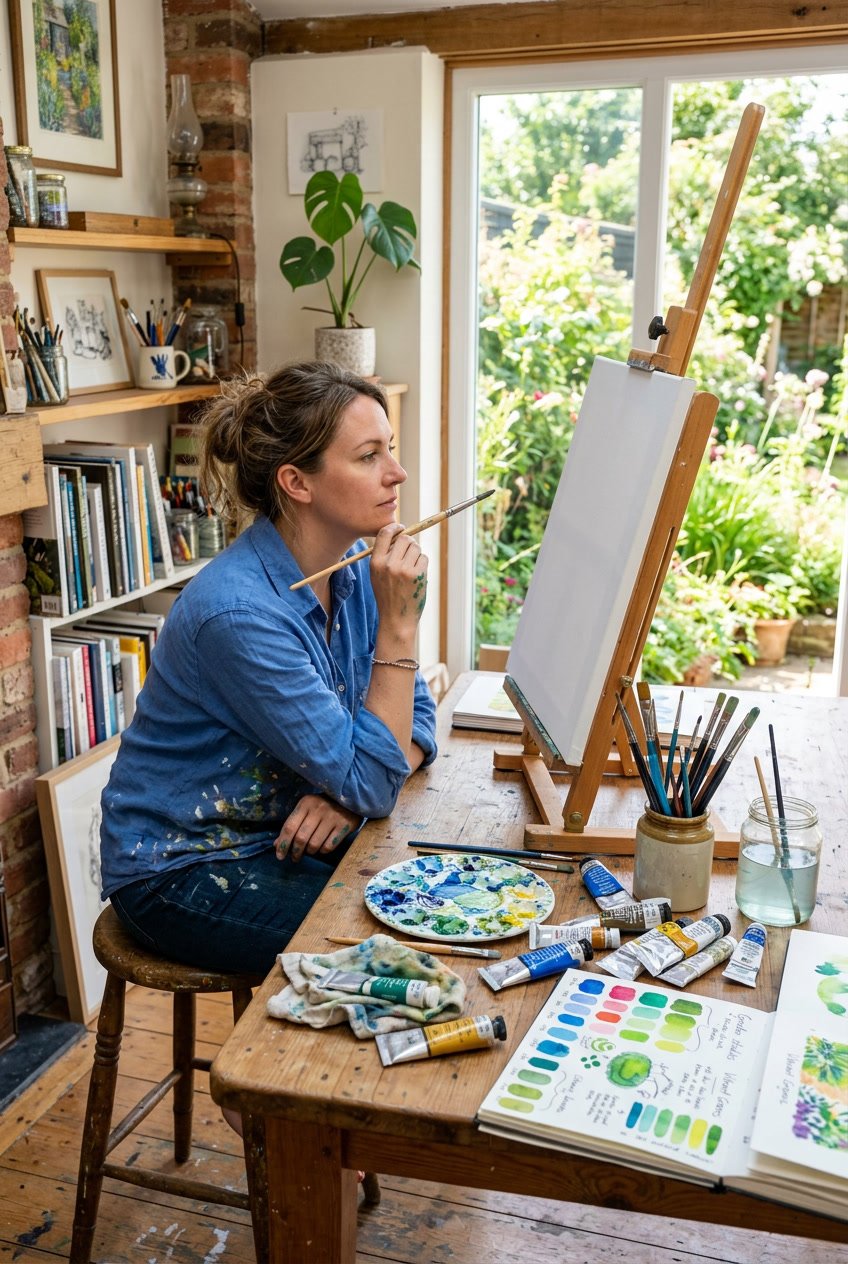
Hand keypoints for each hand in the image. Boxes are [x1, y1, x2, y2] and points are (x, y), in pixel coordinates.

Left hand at [275, 794, 361, 862]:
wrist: (350, 798)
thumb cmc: (323, 807)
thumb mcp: (306, 811)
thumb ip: (292, 826)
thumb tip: (276, 845)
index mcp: (305, 803)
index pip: (289, 827)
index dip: (283, 844)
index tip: (279, 856)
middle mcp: (318, 809)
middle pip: (301, 838)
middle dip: (295, 852)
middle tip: (295, 858)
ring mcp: (332, 817)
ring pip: (314, 844)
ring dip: (310, 852)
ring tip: (310, 850)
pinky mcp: (344, 825)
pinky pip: (328, 846)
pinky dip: (323, 851)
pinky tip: (322, 847)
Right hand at [369, 523, 427, 642]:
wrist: (396, 619)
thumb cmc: (387, 596)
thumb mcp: (377, 575)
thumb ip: (384, 555)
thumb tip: (400, 533)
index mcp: (375, 562)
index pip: (385, 533)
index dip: (395, 528)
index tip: (401, 528)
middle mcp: (388, 564)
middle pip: (405, 538)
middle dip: (409, 543)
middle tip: (409, 553)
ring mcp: (404, 569)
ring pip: (416, 547)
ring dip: (416, 555)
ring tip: (411, 569)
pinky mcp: (417, 575)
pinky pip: (424, 558)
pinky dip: (422, 565)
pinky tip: (416, 577)